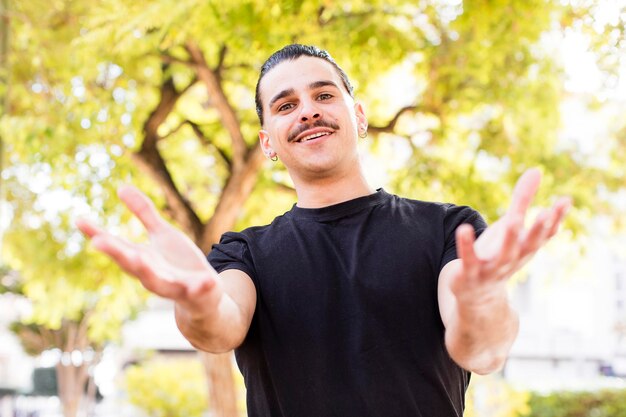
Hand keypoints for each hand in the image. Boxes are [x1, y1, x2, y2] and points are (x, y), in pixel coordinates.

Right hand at [76, 185, 220, 313]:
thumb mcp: (162, 234)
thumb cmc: (177, 263)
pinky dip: (200, 286)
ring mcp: (173, 285)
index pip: (116, 246)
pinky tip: (206, 280)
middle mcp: (151, 274)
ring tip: (138, 257)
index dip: (97, 234)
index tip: (79, 219)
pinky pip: (197, 290)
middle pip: (130, 264)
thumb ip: (144, 213)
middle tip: (98, 241)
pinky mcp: (195, 291)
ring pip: (156, 281)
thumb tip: (121, 187)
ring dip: (147, 271)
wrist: (203, 297)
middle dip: (116, 253)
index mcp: (141, 259)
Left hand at [451, 168, 570, 301]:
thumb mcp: (511, 226)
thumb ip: (522, 200)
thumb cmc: (498, 253)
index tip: (565, 201)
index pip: (544, 233)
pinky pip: (468, 259)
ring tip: (512, 220)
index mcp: (525, 247)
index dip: (556, 218)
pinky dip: (466, 246)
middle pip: (528, 245)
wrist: (478, 295)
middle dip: (537, 230)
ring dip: (509, 239)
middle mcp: (513, 258)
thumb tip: (536, 170)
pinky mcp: (469, 273)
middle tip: (546, 213)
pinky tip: (463, 229)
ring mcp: (492, 268)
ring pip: (503, 255)